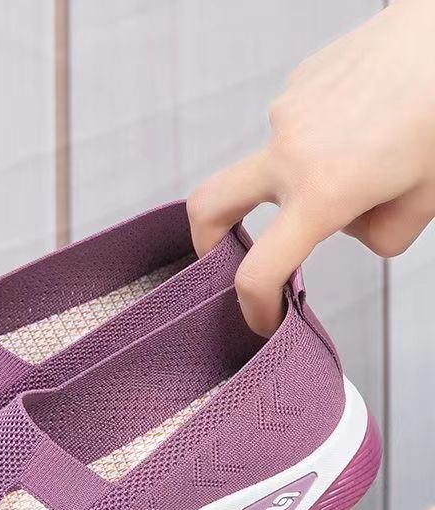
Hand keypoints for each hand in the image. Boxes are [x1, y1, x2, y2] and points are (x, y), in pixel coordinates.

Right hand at [188, 0, 434, 335]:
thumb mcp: (427, 199)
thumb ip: (379, 235)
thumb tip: (350, 225)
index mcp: (322, 193)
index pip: (260, 270)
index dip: (253, 306)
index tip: (261, 316)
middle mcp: (290, 154)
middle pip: (208, 206)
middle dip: (205, 241)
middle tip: (223, 257)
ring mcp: (287, 114)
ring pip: (271, 166)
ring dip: (298, 179)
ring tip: (358, 157)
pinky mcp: (297, 84)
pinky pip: (293, 128)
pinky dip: (317, 140)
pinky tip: (358, 123)